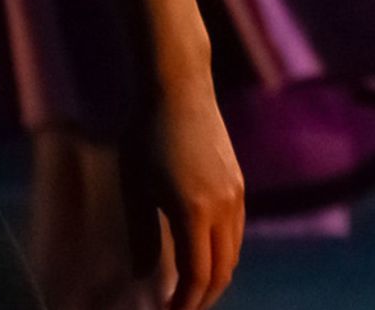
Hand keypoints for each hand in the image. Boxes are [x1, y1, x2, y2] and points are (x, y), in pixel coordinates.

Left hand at [118, 82, 245, 309]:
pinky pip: (235, 231)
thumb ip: (143, 237)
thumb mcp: (136, 189)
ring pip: (233, 252)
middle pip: (222, 270)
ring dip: (215, 277)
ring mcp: (236, 192)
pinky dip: (222, 253)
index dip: (185, 304)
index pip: (198, 276)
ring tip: (190, 291)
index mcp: (194, 211)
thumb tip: (145, 279)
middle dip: (203, 298)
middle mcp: (223, 205)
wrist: (180, 86)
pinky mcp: (238, 181)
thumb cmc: (146, 135)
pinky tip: (202, 254)